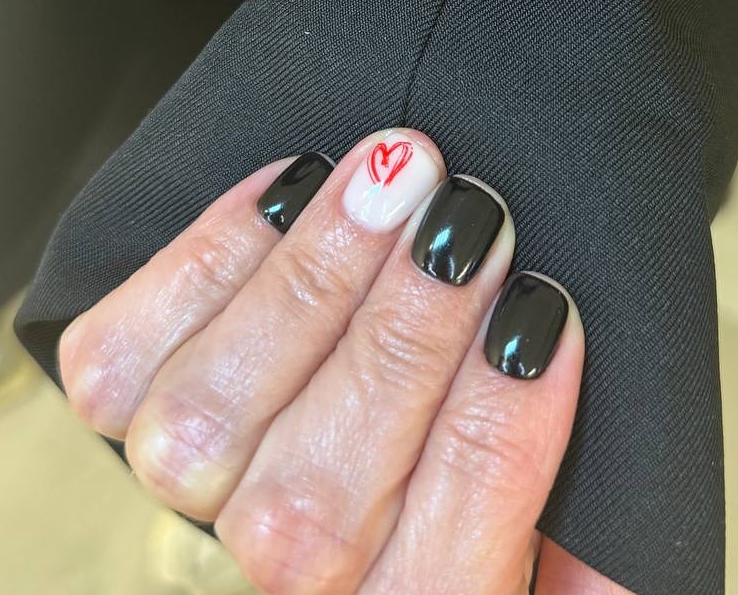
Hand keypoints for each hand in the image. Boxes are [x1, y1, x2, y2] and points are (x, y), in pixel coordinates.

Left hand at [59, 129, 630, 592]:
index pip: (441, 579)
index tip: (540, 312)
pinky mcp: (124, 404)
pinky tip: (294, 189)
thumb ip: (584, 518)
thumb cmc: (477, 385)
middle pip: (311, 513)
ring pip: (206, 427)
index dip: (492, 436)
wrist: (379, 321)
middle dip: (398, 341)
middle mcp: (286, 577)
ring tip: (389, 182)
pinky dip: (213, 259)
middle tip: (463, 218)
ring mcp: (191, 492)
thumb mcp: (565, 480)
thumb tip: (613, 530)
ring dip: (309, 284)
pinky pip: (123, 360)